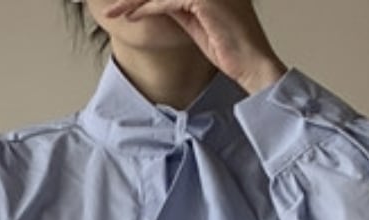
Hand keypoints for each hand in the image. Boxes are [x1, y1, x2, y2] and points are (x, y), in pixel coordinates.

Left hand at [102, 0, 287, 93]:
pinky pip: (167, 1)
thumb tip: (155, 3)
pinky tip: (131, 15)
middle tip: (114, 3)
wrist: (254, 65)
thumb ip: (180, 8)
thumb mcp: (197, 23)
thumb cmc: (230, 49)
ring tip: (115, 9)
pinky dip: (147, 8)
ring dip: (135, 0)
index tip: (126, 1)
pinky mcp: (205, 0)